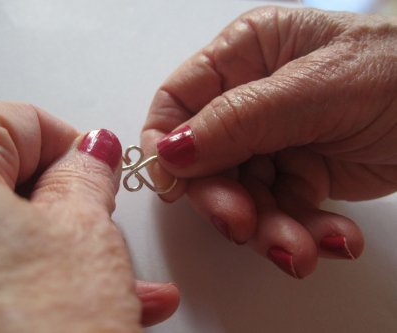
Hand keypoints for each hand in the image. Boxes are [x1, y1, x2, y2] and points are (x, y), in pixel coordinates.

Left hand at [0, 102, 177, 331]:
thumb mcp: (82, 236)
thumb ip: (87, 179)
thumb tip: (92, 152)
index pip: (19, 124)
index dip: (74, 149)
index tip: (98, 172)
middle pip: (2, 184)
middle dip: (65, 210)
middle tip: (100, 226)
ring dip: (54, 256)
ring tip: (109, 281)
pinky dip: (23, 287)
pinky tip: (68, 306)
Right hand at [141, 7, 396, 277]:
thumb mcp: (320, 88)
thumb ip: (241, 118)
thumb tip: (172, 151)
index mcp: (247, 54)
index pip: (178, 100)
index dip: (167, 145)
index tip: (175, 186)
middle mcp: (251, 97)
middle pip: (206, 158)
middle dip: (224, 198)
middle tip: (243, 225)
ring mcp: (275, 139)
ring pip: (243, 194)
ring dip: (269, 228)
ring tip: (301, 249)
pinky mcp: (300, 174)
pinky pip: (281, 212)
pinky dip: (303, 233)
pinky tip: (336, 238)